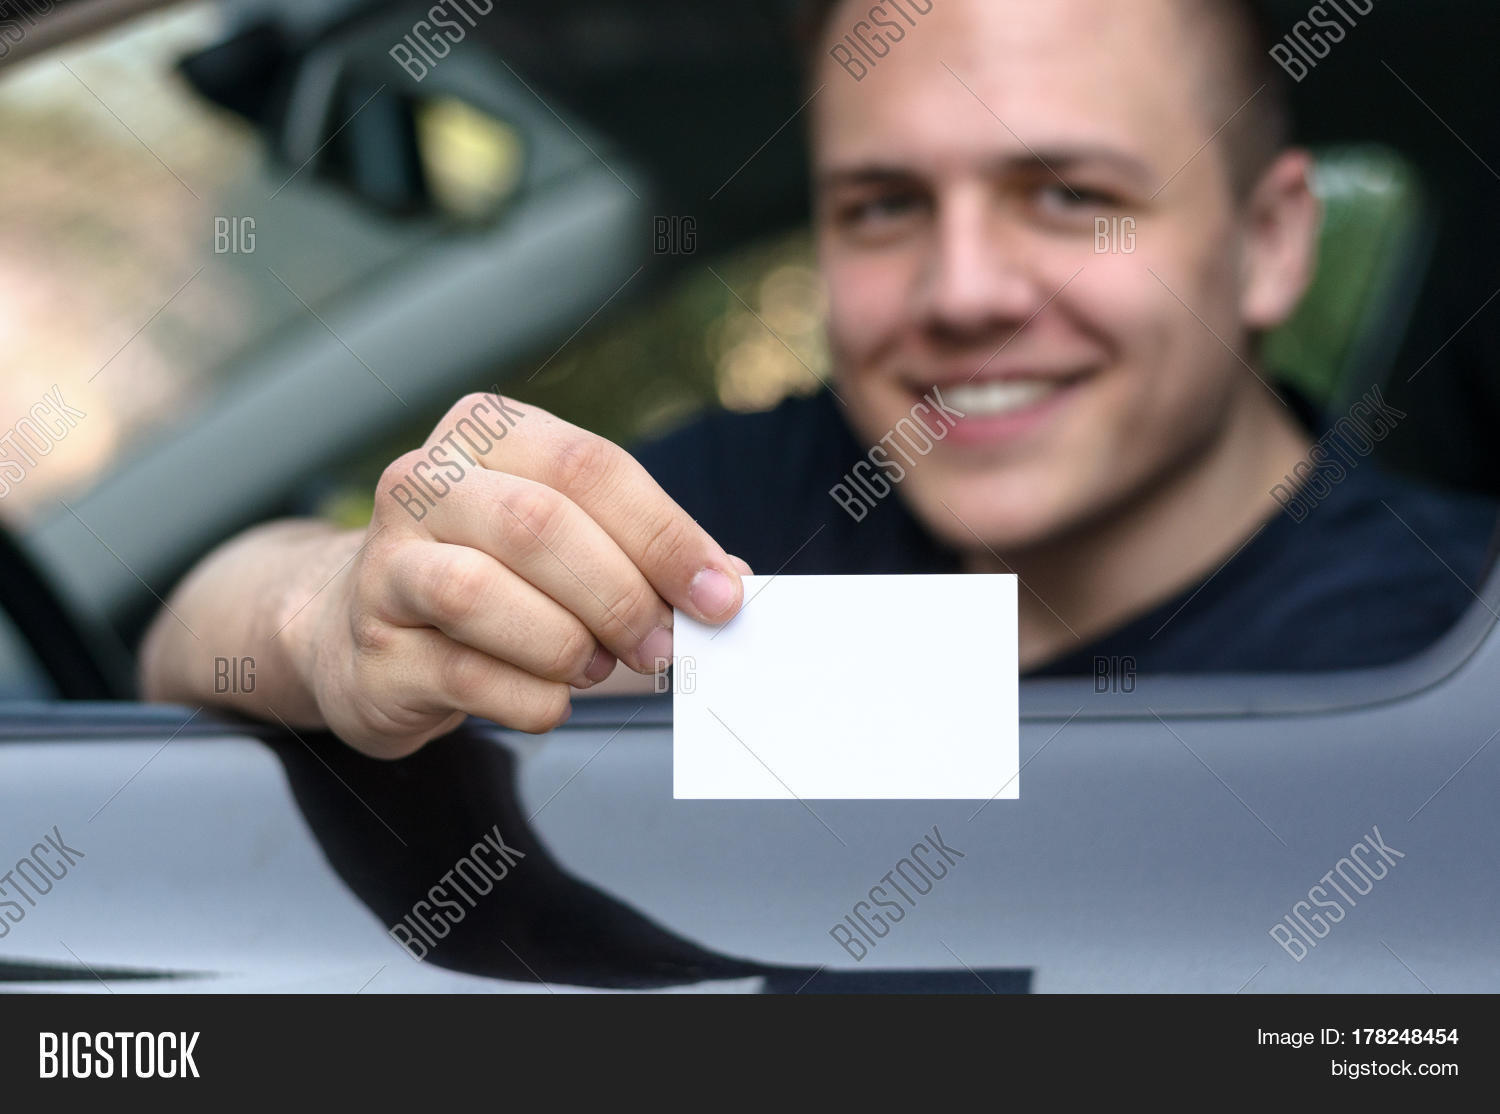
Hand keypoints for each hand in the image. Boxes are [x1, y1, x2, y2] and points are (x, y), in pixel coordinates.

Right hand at [288, 394, 748, 757]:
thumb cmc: (497, 577)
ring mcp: (384, 566)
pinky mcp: (374, 650)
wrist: (367, 631)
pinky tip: (551, 697)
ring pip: (480, 594)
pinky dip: (531, 698)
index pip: (589, 467)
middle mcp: (422, 483)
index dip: (666, 535)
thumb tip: (726, 582)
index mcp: (486, 433)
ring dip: (567, 644)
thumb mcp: (568, 538)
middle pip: (537, 523)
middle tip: (663, 646)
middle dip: (621, 595)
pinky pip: (464, 675)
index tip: (720, 594)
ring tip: (597, 666)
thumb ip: (642, 550)